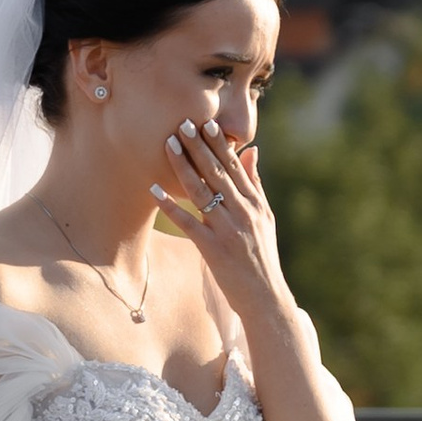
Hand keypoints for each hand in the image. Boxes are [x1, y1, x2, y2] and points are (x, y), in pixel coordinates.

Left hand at [151, 113, 283, 316]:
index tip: (206, 122)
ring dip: (183, 167)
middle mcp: (243, 213)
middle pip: (218, 173)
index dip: (219, 144)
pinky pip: (188, 223)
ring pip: (202, 192)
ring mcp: (228, 231)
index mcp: (255, 204)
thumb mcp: (265, 218)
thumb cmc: (262, 257)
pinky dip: (171, 205)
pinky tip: (155, 189)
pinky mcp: (213, 249)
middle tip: (183, 123)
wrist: (266, 298)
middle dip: (199, 147)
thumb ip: (256, 185)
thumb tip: (252, 151)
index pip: (235, 167)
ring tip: (168, 144)